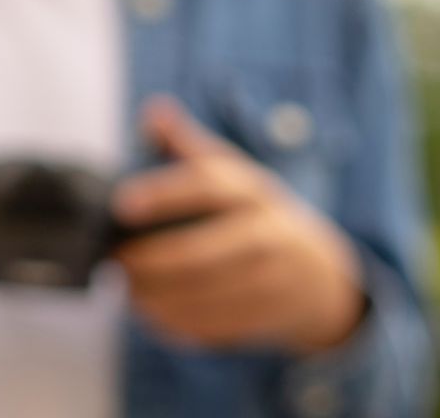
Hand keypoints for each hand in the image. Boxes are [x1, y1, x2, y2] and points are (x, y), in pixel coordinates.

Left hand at [112, 96, 365, 354]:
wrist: (323, 277)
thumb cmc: (257, 215)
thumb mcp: (233, 173)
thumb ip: (188, 144)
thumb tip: (154, 110)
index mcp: (252, 192)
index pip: (207, 185)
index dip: (163, 194)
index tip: (122, 204)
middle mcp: (269, 236)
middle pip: (206, 253)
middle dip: (155, 261)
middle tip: (117, 261)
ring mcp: (275, 282)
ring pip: (210, 296)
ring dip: (161, 297)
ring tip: (128, 289)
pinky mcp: (270, 319)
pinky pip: (220, 328)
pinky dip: (181, 325)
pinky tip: (154, 314)